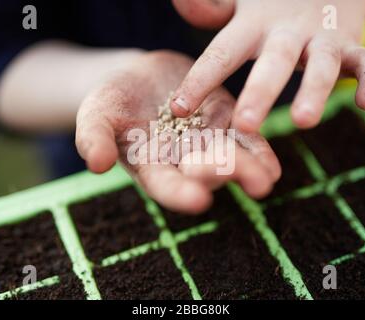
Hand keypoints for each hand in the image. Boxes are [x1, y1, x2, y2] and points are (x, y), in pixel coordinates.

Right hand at [75, 50, 280, 212]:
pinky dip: (258, 150)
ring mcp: (208, 143)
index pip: (166, 186)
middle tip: (239, 178)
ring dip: (249, 170)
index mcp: (152, 167)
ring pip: (230, 161)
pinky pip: (245, 139)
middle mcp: (183, 162)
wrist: (139, 78)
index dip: (180, 193)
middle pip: (205, 175)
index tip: (197, 201)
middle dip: (222, 177)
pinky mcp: (226, 121)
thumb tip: (96, 164)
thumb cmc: (112, 100)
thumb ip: (94, 138)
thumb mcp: (95, 114)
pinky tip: (271, 163)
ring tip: (265, 179)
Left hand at [171, 0, 364, 130]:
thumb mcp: (239, 4)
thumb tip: (179, 3)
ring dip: (315, 91)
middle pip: (272, 62)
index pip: (222, 53)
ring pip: (322, 64)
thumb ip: (211, 9)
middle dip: (259, 93)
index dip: (200, 80)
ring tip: (303, 122)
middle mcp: (287, 32)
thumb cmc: (268, 5)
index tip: (179, 108)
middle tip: (244, 124)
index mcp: (252, 25)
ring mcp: (322, 37)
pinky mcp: (351, 45)